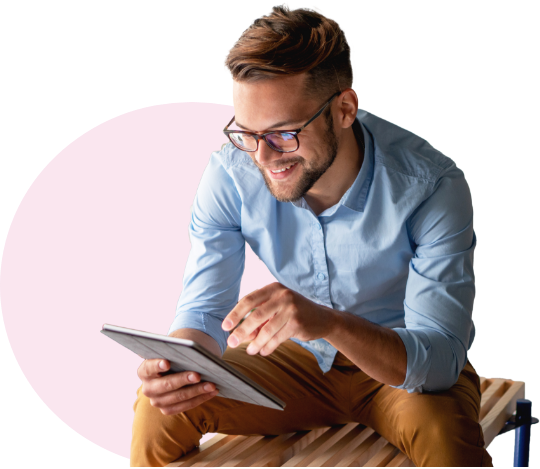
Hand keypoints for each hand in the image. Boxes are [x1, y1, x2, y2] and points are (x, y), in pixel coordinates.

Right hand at [137, 359, 218, 414]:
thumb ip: (179, 352)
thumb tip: (195, 353)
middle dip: (183, 380)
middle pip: (166, 385)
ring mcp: (157, 401)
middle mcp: (147, 388)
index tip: (167, 362)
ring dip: (197, 391)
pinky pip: (186, 406)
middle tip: (198, 375)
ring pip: (179, 397)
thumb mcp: (175, 352)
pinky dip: (201, 398)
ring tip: (212, 384)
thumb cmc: (176, 356)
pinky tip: (213, 391)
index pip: (149, 367)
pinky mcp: (167, 409)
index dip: (157, 365)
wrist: (175, 368)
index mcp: (144, 371)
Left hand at [222, 282, 337, 356]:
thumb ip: (260, 318)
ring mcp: (291, 309)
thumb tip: (241, 334)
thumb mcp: (276, 309)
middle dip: (242, 331)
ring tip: (249, 350)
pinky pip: (277, 338)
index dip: (235, 314)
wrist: (323, 318)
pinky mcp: (297, 323)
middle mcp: (283, 296)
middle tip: (231, 342)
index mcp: (274, 288)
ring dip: (255, 343)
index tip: (225, 326)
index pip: (249, 300)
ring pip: (267, 330)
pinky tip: (263, 351)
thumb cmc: (294, 312)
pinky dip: (268, 347)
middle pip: (256, 315)